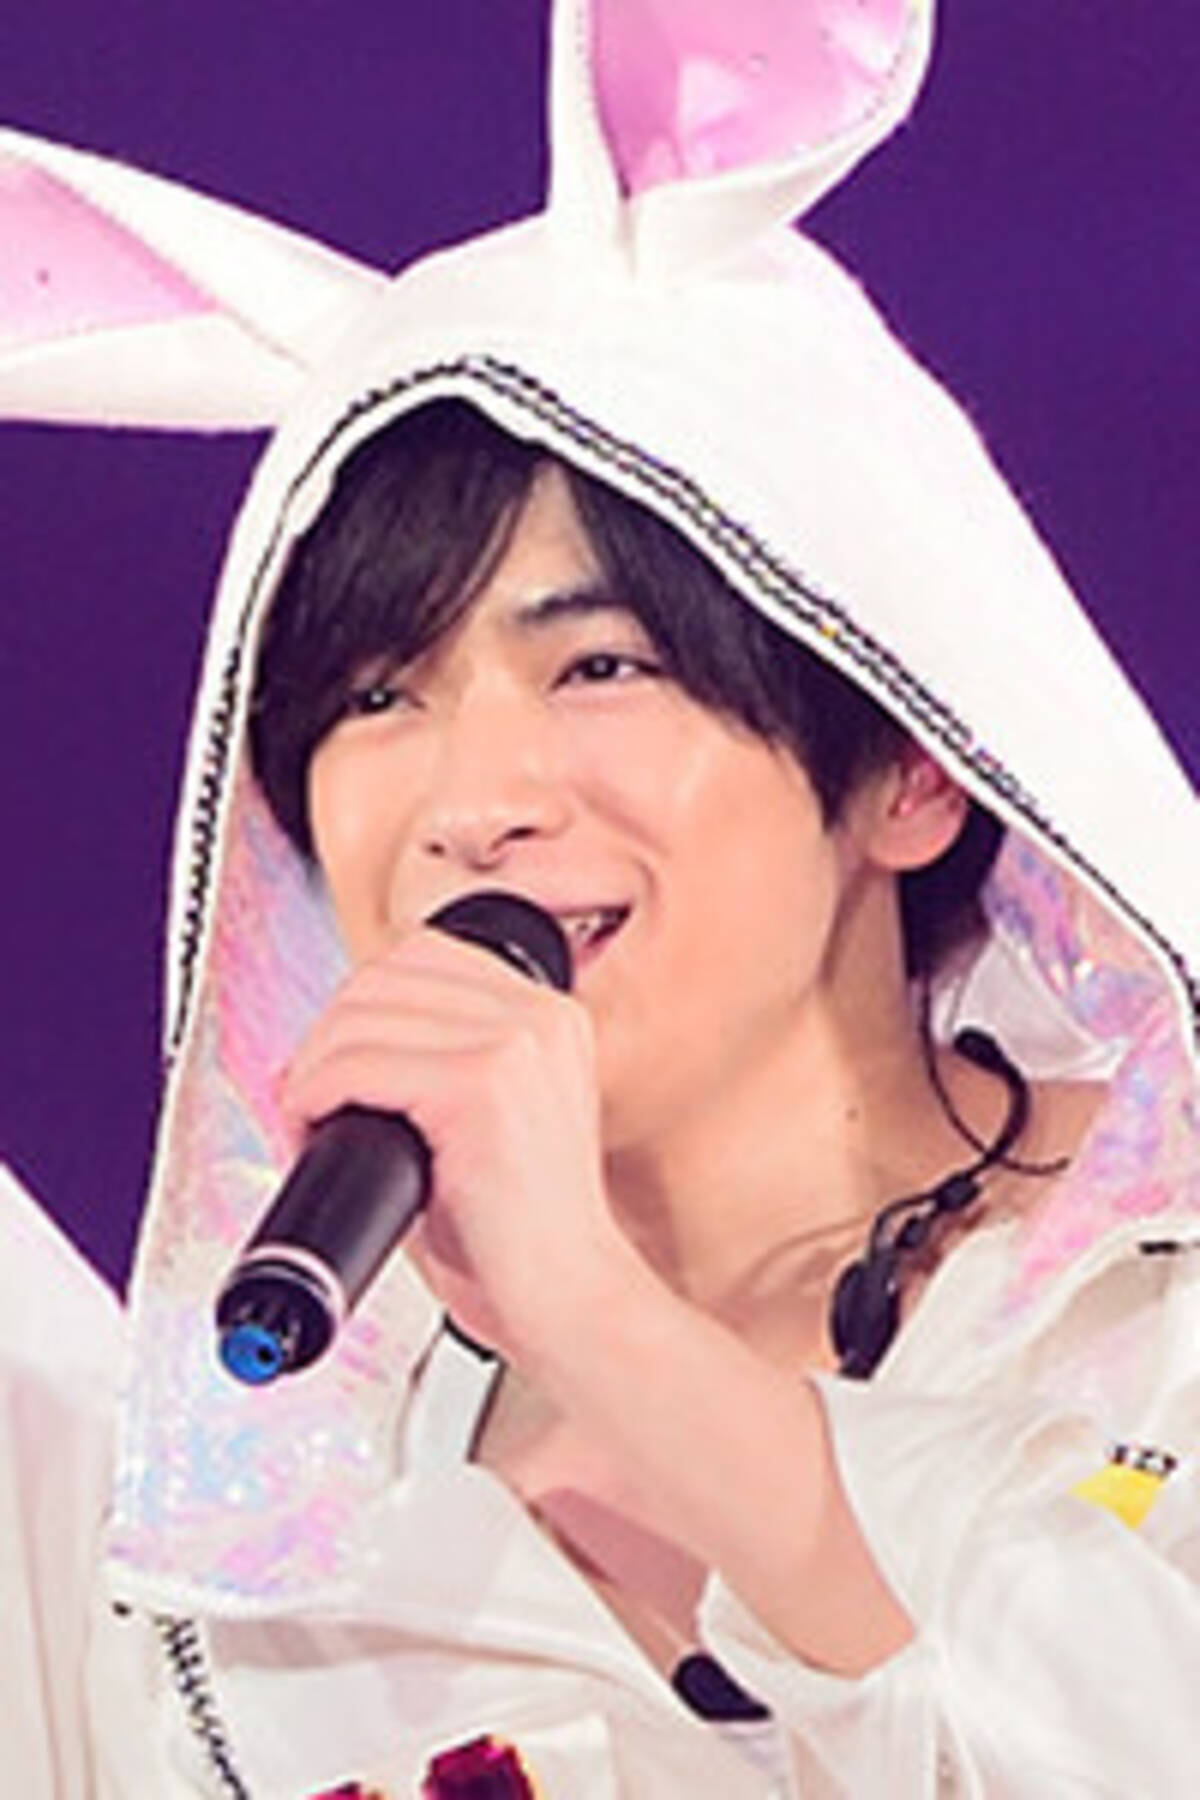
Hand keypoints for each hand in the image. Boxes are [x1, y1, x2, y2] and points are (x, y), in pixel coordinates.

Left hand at [281, 926, 625, 1362]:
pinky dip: (312, 1097)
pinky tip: (313, 1132)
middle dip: (327, 1035)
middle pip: (385, 977)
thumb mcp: (481, 1127)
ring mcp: (515, 1045)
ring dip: (311, 1068)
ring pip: (360, 1016)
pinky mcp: (479, 1087)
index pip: (425, 957)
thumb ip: (426, 1071)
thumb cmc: (521, 1240)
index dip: (363, 1003)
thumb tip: (319, 1050)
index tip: (340, 1060)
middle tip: (310, 1096)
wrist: (569, 1301)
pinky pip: (355, 1065)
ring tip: (308, 1121)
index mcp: (551, 1018)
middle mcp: (541, 1017)